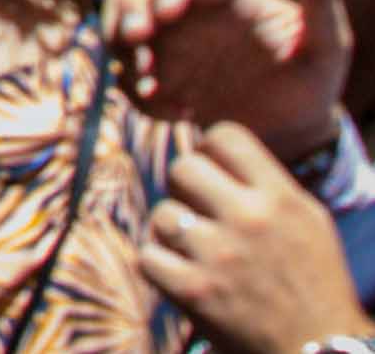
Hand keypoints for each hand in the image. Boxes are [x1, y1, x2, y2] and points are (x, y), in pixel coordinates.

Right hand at [115, 0, 352, 164]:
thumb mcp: (327, 48)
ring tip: (150, 85)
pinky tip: (176, 112)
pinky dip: (136, 90)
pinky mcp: (155, 69)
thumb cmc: (312, 84)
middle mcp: (191, 6)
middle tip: (134, 38)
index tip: (168, 11)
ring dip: (121, 45)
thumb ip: (323, 6)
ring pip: (120, 16)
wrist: (289, 133)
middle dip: (129, 1)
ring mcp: (168, 36)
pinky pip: (125, 69)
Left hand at [142, 123, 374, 353]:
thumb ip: (262, 182)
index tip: (214, 171)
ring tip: (198, 252)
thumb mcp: (306, 221)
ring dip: (174, 233)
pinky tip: (184, 275)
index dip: (211, 150)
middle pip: (183, 167)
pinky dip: (160, 267)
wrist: (320, 352)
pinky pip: (147, 255)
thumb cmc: (312, 283)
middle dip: (188, 190)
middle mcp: (250, 219)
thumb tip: (208, 145)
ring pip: (163, 213)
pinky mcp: (194, 290)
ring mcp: (219, 254)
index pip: (224, 135)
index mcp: (281, 198)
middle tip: (202, 214)